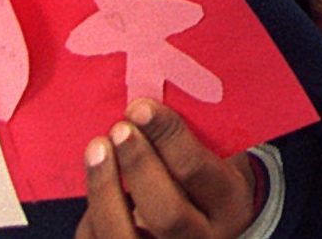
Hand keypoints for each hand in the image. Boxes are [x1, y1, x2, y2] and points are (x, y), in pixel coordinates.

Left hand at [77, 100, 257, 238]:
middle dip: (138, 166)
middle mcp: (201, 238)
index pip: (197, 172)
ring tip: (96, 149)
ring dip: (104, 189)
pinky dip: (92, 214)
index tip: (141, 107)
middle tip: (119, 129)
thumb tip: (148, 98)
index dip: (167, 137)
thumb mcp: (219, 155)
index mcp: (229, 204)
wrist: (208, 223)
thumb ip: (194, 134)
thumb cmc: (207, 175)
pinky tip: (96, 181)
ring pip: (125, 236)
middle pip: (166, 212)